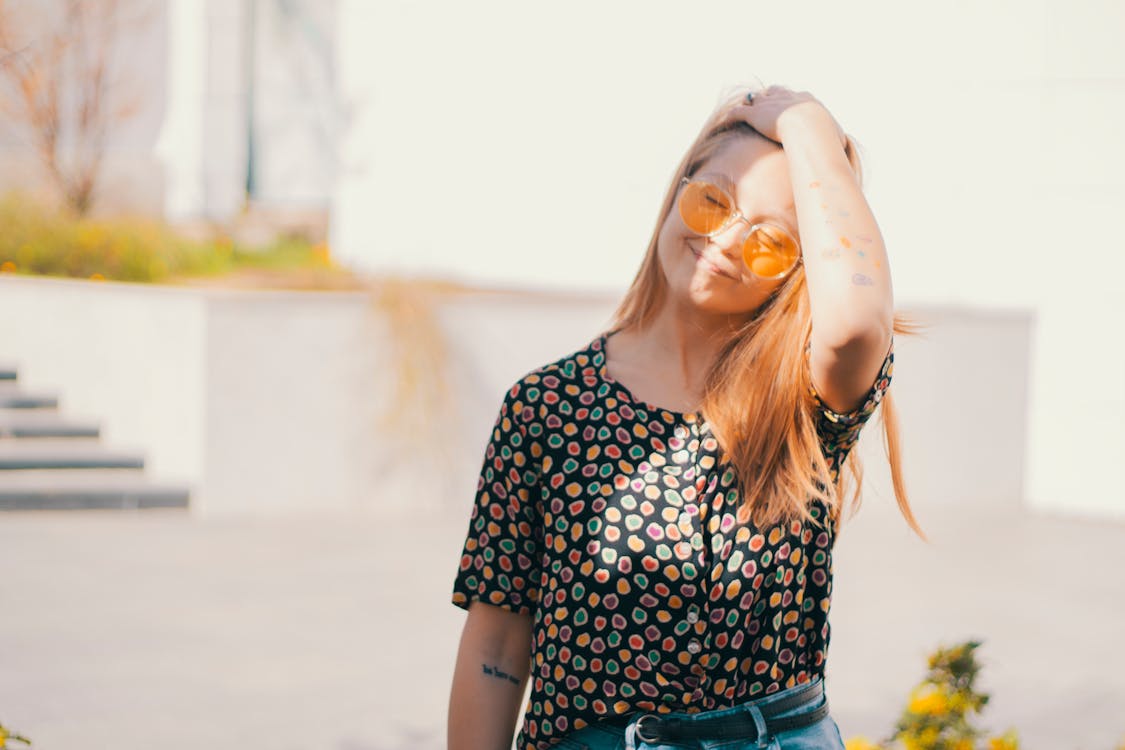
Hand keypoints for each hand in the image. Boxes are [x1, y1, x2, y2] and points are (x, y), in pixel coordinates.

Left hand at [724, 85, 846, 149]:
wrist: (808, 127)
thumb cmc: (826, 134)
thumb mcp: (836, 137)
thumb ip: (836, 142)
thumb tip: (843, 153)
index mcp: (805, 99)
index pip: (795, 95)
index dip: (789, 100)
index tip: (787, 105)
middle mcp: (786, 97)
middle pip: (773, 91)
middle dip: (768, 97)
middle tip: (763, 103)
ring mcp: (769, 103)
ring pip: (754, 100)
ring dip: (749, 105)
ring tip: (743, 111)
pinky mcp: (754, 114)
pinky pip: (738, 113)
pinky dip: (730, 118)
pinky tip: (724, 123)